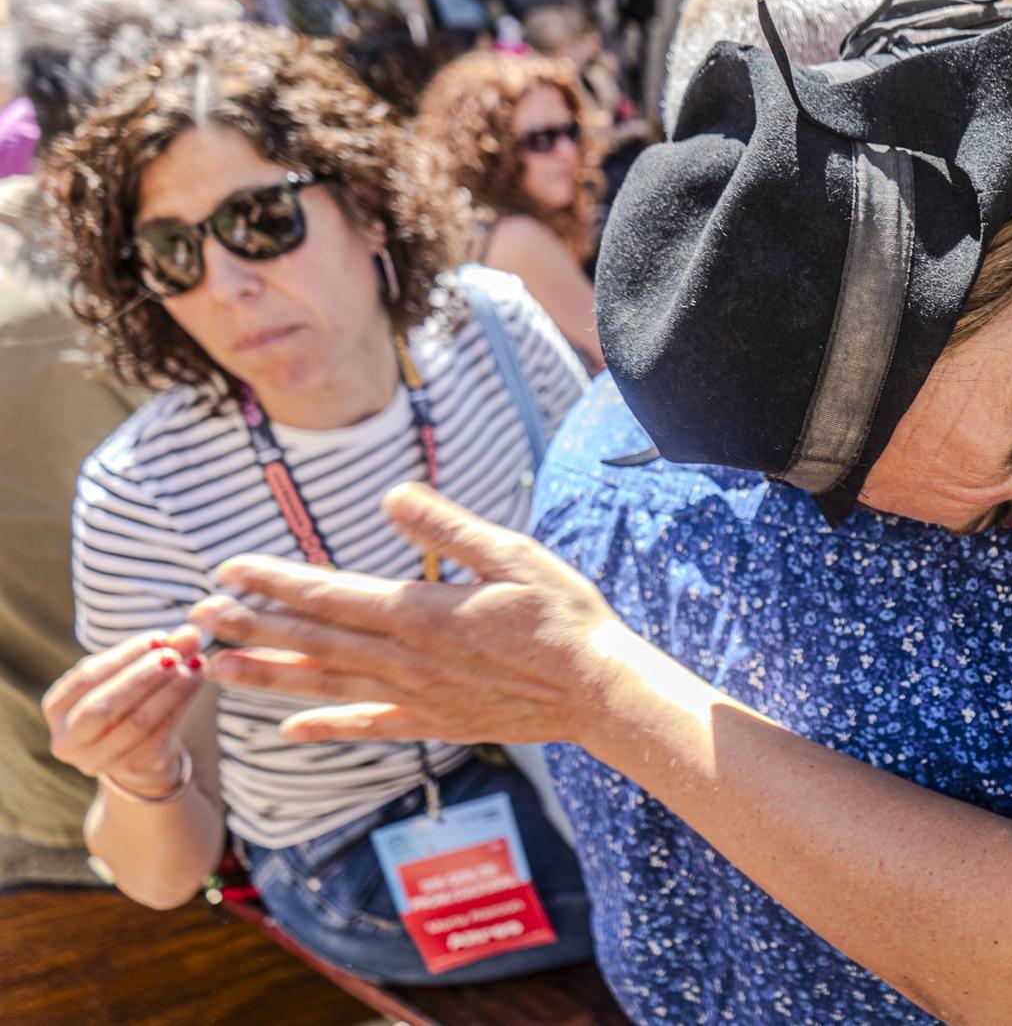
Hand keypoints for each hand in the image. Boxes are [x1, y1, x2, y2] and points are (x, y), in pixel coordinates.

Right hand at [43, 628, 205, 796]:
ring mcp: (97, 760)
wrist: (144, 753)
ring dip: (169, 691)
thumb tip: (190, 632)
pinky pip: (159, 735)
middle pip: (103, 707)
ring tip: (195, 665)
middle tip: (174, 655)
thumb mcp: (135, 673)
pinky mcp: (133, 768)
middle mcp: (69, 739)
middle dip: (140, 678)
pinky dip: (180, 705)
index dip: (124, 656)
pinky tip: (197, 682)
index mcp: (58, 707)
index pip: (87, 677)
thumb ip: (157, 651)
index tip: (159, 638)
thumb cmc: (132, 701)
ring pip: (136, 723)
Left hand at [191, 483, 634, 745]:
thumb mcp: (513, 555)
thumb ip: (447, 529)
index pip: (328, 595)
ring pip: (325, 685)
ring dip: (267, 675)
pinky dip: (325, 727)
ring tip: (216, 668)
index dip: (273, 583)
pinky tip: (289, 731)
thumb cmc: (564, 616)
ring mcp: (416, 696)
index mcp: (419, 613)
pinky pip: (368, 726)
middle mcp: (405, 659)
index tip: (228, 571)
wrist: (598, 690)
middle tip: (197, 616)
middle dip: (251, 626)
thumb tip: (391, 496)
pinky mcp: (434, 722)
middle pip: (313, 641)